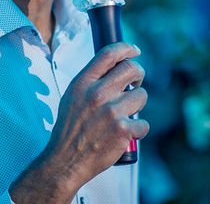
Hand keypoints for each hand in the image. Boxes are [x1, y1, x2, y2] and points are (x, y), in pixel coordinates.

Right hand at [10, 42, 148, 202]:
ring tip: (126, 113)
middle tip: (135, 83)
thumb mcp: (72, 96)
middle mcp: (97, 93)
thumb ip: (91, 81)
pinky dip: (138, 129)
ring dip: (137, 103)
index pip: (109, 54)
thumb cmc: (70, 129)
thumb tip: (114, 68)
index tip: (135, 50)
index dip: (126, 48)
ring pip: (141, 95)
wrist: (65, 160)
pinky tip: (127, 133)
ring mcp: (112, 111)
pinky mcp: (123, 130)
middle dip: (138, 74)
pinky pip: (144, 123)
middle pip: (131, 69)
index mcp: (83, 82)